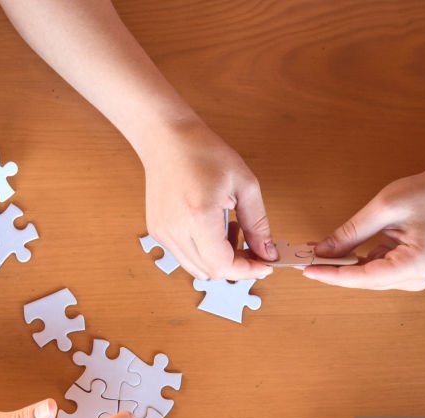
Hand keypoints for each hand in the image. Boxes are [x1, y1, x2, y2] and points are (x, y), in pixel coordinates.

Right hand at [141, 120, 274, 280]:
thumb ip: (258, 223)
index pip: (223, 265)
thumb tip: (267, 253)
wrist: (167, 138)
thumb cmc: (204, 153)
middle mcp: (176, 229)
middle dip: (237, 267)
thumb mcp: (244, 185)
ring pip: (197, 268)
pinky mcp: (157, 231)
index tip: (264, 265)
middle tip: (254, 249)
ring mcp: (162, 232)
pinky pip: (185, 256)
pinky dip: (204, 253)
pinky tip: (214, 230)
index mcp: (199, 216)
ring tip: (233, 234)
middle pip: (211, 272)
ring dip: (220, 261)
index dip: (247, 271)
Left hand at [304, 174, 424, 290]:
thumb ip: (351, 233)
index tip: (308, 270)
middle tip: (304, 259)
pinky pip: (371, 270)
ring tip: (316, 254)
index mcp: (414, 264)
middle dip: (334, 270)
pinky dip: (352, 262)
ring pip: (365, 278)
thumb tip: (323, 251)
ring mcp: (411, 277)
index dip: (333, 276)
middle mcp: (415, 277)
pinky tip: (334, 253)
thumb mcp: (382, 209)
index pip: (365, 277)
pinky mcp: (404, 271)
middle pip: (364, 280)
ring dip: (341, 266)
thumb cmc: (423, 195)